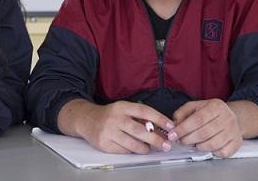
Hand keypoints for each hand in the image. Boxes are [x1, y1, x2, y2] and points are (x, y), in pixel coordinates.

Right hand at [58, 99, 173, 153]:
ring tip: (149, 148)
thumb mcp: (123, 109)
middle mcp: (115, 118)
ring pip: (133, 144)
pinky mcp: (104, 144)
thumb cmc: (110, 115)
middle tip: (166, 145)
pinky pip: (124, 150)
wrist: (87, 120)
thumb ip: (139, 117)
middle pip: (140, 130)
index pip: (144, 111)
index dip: (159, 119)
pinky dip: (131, 150)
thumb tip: (160, 128)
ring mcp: (109, 131)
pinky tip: (133, 148)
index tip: (170, 126)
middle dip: (156, 139)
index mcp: (122, 107)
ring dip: (145, 148)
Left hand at [171, 99, 241, 157]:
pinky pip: (222, 153)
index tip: (173, 135)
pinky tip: (207, 146)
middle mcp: (227, 118)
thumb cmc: (210, 113)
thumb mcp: (195, 107)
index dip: (183, 129)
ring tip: (194, 143)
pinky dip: (212, 152)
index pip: (198, 119)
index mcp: (216, 106)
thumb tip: (174, 125)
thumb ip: (182, 113)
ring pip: (213, 144)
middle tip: (181, 141)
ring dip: (199, 147)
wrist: (233, 117)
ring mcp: (233, 131)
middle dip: (188, 139)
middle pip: (204, 133)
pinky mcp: (237, 143)